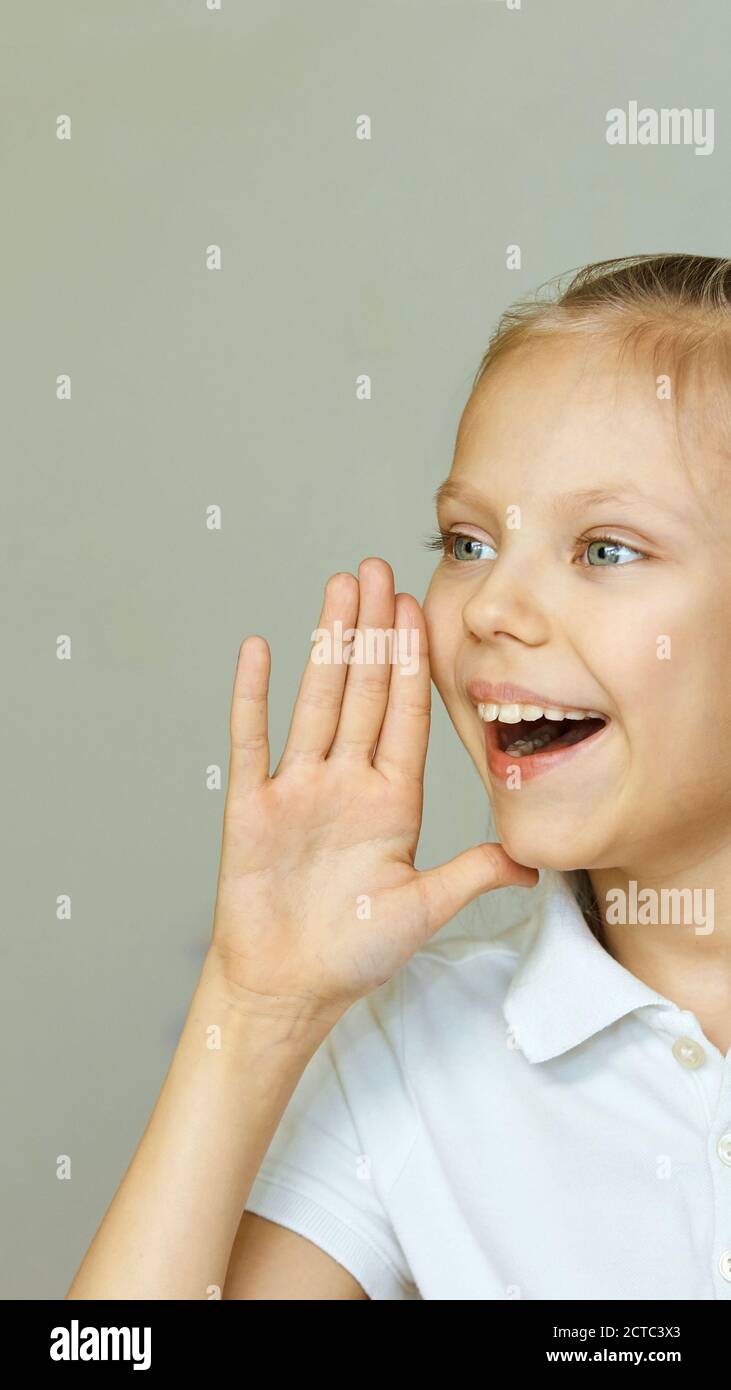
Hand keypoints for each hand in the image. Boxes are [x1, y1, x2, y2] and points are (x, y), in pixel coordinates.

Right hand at [210, 557, 537, 1022]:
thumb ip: (473, 874)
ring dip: (326, 645)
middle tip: (376, 569)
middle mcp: (346, 784)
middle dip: (371, 630)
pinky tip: (260, 648)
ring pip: (316, 701)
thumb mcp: (424, 908)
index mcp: (390, 803)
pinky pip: (253, 740)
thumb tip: (532, 860)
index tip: (415, 609)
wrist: (285, 988)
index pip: (405, 715)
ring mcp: (298, 789)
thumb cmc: (351, 953)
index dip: (411, 660)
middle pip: (363, 692)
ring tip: (336, 589)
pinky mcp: (252, 806)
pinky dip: (254, 696)